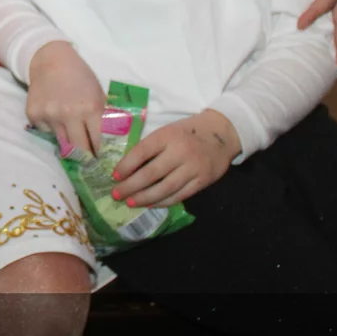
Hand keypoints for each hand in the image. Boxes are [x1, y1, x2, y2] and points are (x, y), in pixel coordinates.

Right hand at [26, 42, 105, 159]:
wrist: (50, 60)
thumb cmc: (80, 77)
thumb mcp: (98, 95)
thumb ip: (103, 119)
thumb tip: (110, 146)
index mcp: (89, 108)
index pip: (99, 143)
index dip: (102, 155)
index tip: (104, 162)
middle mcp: (68, 114)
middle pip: (79, 150)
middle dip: (86, 156)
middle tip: (91, 160)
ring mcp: (49, 116)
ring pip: (62, 144)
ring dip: (70, 143)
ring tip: (74, 138)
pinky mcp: (33, 116)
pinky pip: (47, 133)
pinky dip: (53, 130)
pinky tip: (55, 117)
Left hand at [109, 111, 240, 207]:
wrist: (222, 133)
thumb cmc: (187, 132)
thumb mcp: (167, 131)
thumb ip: (151, 146)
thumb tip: (127, 168)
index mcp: (167, 135)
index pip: (141, 152)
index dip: (126, 166)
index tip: (114, 176)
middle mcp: (180, 151)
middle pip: (151, 173)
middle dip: (131, 186)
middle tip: (116, 194)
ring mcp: (193, 167)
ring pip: (165, 188)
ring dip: (145, 198)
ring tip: (130, 202)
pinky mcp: (203, 180)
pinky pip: (180, 195)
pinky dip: (163, 201)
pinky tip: (150, 204)